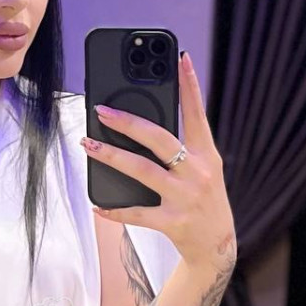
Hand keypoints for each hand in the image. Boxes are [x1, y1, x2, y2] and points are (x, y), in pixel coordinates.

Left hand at [81, 51, 236, 271]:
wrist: (217, 246)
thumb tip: (141, 125)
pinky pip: (136, 212)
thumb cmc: (203, 200)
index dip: (189, 86)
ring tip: (88, 144)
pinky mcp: (173, 222)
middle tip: (101, 111)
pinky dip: (114, 209)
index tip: (180, 59)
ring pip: (141, 170)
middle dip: (128, 122)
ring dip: (111, 156)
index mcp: (207, 155)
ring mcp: (185, 197)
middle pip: (159, 139)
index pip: (197, 114)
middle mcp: (198, 173)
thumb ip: (181, 149)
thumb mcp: (203, 170)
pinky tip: (97, 205)